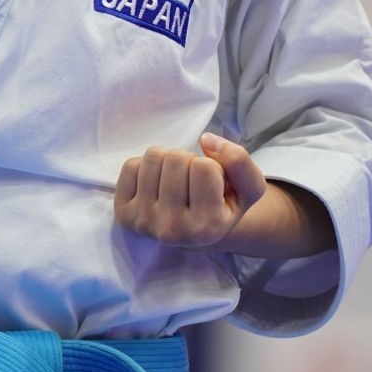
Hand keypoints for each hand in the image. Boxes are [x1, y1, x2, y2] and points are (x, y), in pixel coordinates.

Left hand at [113, 132, 267, 250]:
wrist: (194, 232)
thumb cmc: (222, 204)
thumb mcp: (247, 187)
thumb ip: (239, 160)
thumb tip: (206, 140)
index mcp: (208, 227)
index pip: (205, 167)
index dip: (212, 167)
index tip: (211, 186)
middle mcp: (173, 230)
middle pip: (177, 158)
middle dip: (188, 161)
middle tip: (192, 182)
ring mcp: (145, 222)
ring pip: (154, 156)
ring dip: (168, 160)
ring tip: (176, 182)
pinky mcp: (124, 214)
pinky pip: (132, 165)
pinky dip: (146, 167)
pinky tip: (157, 186)